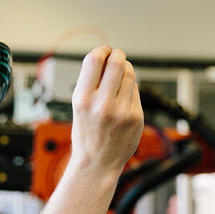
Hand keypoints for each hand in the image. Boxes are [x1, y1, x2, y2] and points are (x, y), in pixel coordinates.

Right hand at [70, 46, 143, 173]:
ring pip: (130, 74)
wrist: (97, 163)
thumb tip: (107, 56)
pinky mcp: (135, 117)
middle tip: (117, 57)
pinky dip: (130, 90)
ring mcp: (121, 111)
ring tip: (120, 77)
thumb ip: (91, 82)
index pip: (95, 59)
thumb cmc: (87, 134)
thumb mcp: (79, 106)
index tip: (104, 52)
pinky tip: (123, 99)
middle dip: (118, 55)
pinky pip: (135, 92)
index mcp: (83, 99)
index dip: (102, 50)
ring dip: (126, 69)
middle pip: (117, 62)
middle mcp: (102, 104)